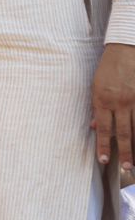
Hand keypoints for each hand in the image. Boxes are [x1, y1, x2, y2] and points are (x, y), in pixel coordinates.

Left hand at [91, 42, 134, 168]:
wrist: (125, 51)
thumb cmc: (107, 69)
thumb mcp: (94, 87)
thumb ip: (96, 108)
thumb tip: (92, 126)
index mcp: (103, 100)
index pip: (102, 129)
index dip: (103, 146)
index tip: (104, 160)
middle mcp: (120, 103)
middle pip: (124, 133)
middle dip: (125, 152)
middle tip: (127, 168)